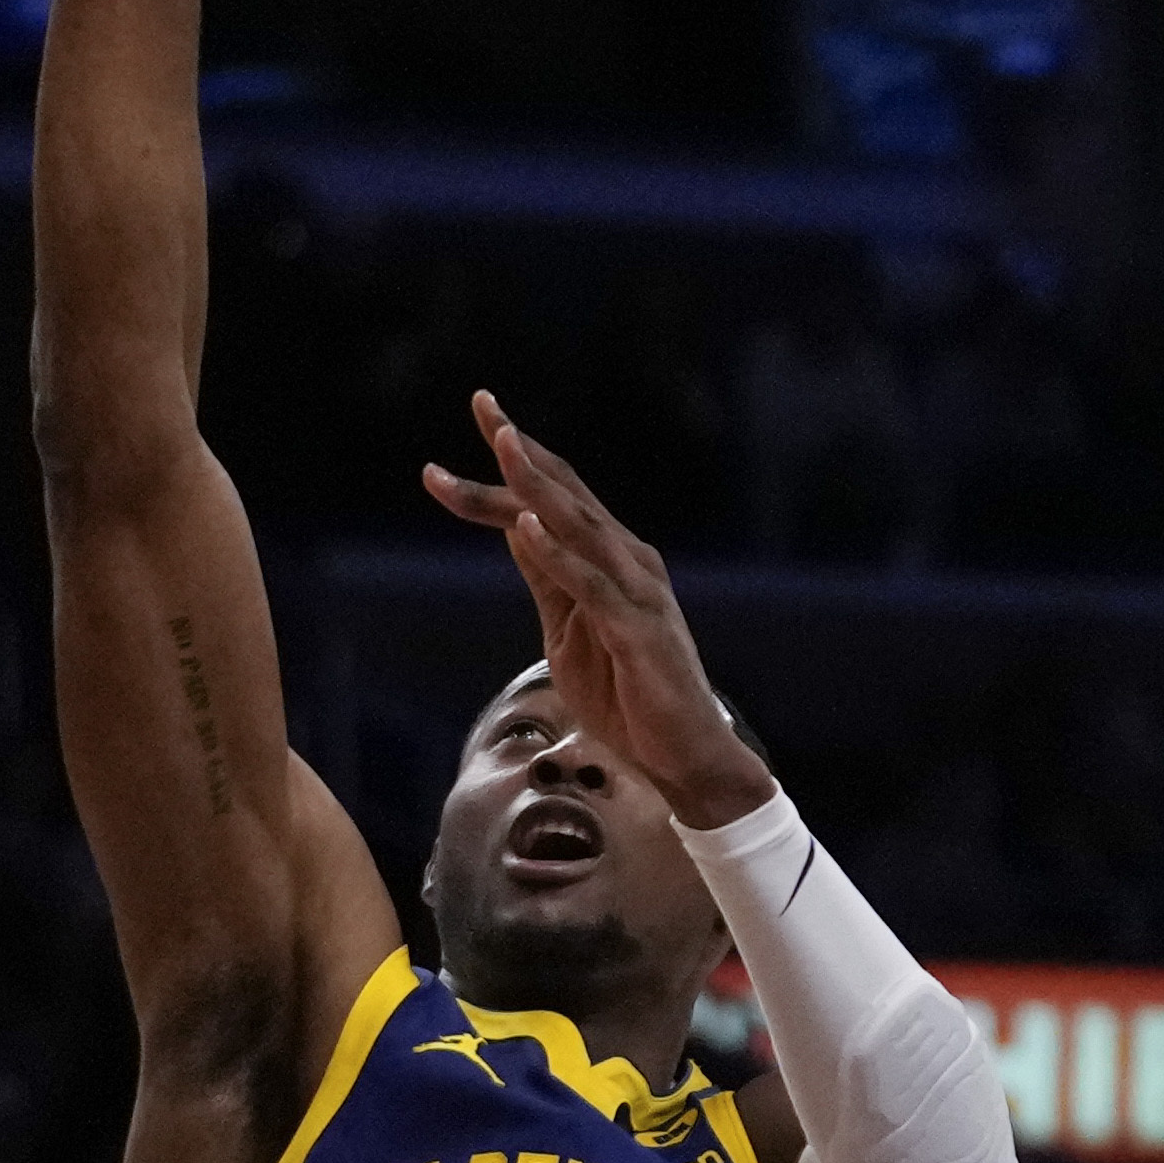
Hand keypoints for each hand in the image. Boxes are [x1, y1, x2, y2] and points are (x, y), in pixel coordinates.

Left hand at [418, 393, 776, 827]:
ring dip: (538, 485)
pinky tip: (527, 529)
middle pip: (566, 495)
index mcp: (611, 559)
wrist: (684, 757)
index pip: (557, 495)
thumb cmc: (629, 696)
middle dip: (520, 451)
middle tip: (484, 405)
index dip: (514, 459)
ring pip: (581, 526)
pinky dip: (559, 554)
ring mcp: (637, 593)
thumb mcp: (569, 630)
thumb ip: (548, 580)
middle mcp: (629, 561)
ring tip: (503, 445)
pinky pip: (593, 586)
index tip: (480, 415)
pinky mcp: (639, 631)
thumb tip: (516, 527)